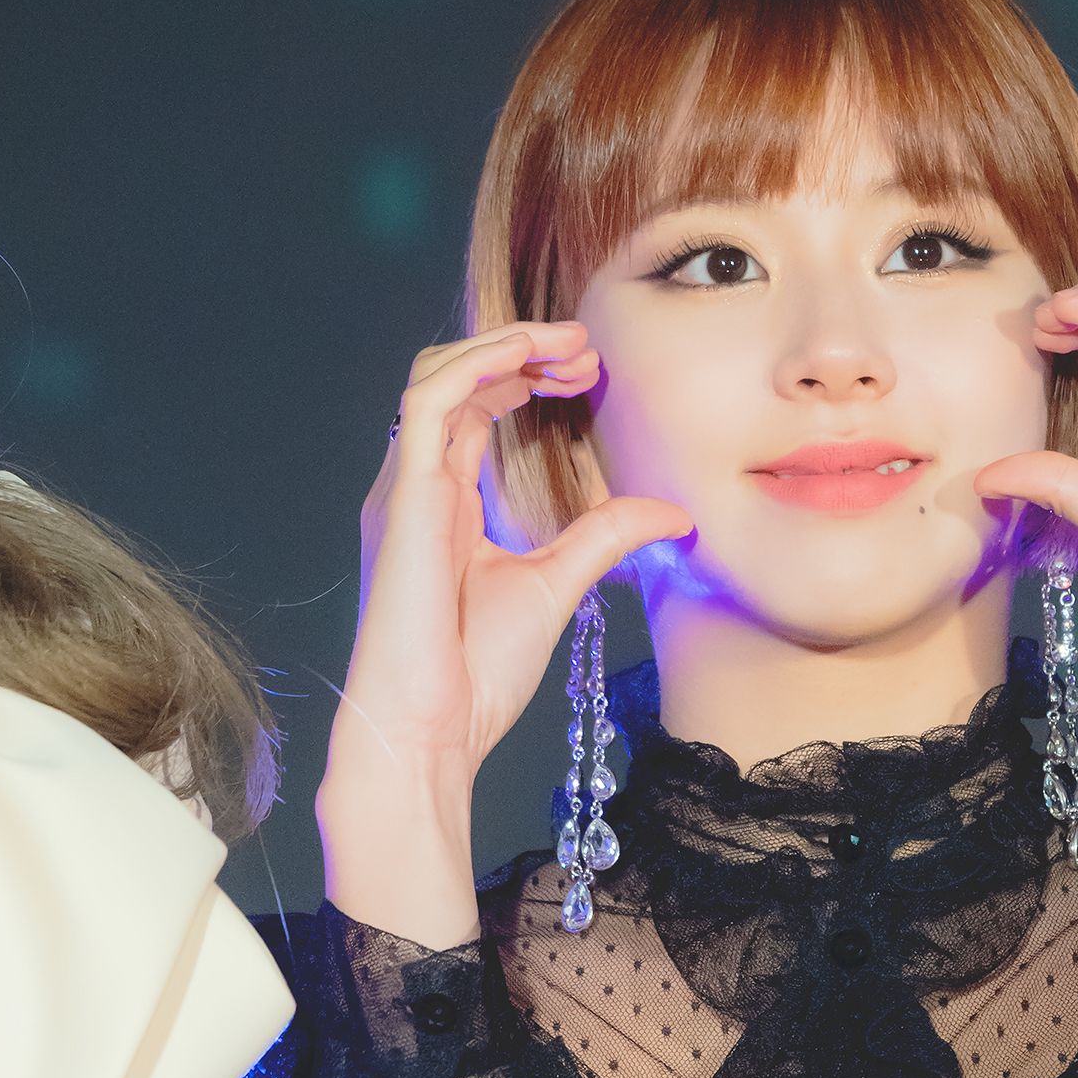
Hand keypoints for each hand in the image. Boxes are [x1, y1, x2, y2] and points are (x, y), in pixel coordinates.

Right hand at [322, 323, 689, 941]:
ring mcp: (404, 489)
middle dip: (521, 351)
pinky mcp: (402, 497)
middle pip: (459, 381)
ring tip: (569, 344)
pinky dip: (479, 364)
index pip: (476, 410)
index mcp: (447, 506)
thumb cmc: (475, 677)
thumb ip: (606, 537)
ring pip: (438, 374)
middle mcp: (419, 488)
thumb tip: (674, 514)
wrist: (430, 732)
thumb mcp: (558, 585)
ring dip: (504, 346)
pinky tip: (531, 359)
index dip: (527, 376)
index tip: (588, 373)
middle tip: (587, 350)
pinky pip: (429, 400)